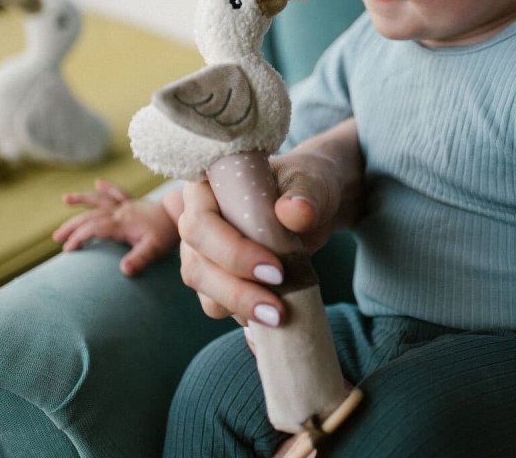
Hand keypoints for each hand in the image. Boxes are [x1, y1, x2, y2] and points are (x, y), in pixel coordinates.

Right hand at [52, 179, 179, 275]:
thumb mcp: (154, 250)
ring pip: (101, 200)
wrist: (180, 216)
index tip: (68, 248)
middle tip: (57, 237)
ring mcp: (127, 206)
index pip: (94, 228)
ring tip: (65, 199)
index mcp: (122, 223)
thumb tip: (123, 270)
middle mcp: (121, 212)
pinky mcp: (133, 203)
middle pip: (91, 215)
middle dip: (73, 225)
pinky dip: (108, 188)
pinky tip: (98, 183)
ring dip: (83, 199)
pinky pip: (118, 192)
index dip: (79, 237)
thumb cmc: (166, 235)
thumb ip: (139, 260)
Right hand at [177, 118, 363, 326]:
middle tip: (277, 310)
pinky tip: (274, 333)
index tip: (274, 270)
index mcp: (209, 188)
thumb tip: (295, 213)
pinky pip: (223, 306)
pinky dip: (246, 319)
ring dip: (238, 309)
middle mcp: (199, 222)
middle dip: (235, 291)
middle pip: (197, 266)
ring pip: (206, 292)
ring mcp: (207, 253)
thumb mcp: (313, 181)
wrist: (318, 201)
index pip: (200, 222)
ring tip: (280, 318)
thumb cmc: (309, 182)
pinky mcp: (223, 279)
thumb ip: (306, 194)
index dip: (231, 251)